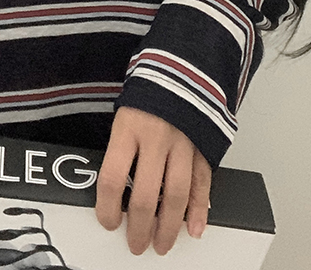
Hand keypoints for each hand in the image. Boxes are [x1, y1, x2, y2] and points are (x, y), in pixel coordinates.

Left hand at [95, 106, 211, 255]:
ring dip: (169, 227)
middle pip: (146, 196)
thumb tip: (115, 192)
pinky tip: (194, 228)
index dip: (108, 209)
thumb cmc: (148, 94)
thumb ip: (121, 151)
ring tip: (162, 243)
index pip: (113, 179)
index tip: (108, 221)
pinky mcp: (203, 146)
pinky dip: (199, 209)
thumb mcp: (124, 116)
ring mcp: (183, 143)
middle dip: (140, 228)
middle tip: (136, 243)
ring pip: (176, 195)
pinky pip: (202, 183)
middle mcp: (156, 138)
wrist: (181, 67)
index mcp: (129, 128)